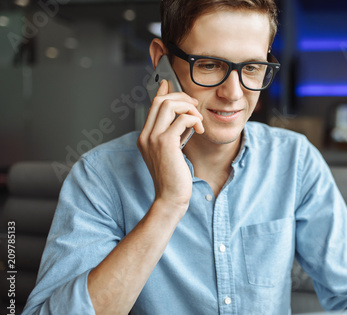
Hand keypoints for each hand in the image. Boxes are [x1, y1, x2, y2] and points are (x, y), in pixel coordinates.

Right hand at [137, 80, 203, 211]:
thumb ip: (172, 136)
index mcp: (145, 137)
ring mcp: (153, 138)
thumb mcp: (170, 153)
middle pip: (160, 100)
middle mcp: (146, 135)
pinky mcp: (166, 143)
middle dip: (181, 97)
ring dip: (189, 108)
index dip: (162, 92)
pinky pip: (182, 119)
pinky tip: (199, 129)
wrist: (170, 198)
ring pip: (169, 105)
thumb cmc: (173, 179)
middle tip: (195, 105)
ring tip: (198, 121)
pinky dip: (194, 120)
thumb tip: (182, 120)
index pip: (152, 106)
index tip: (169, 83)